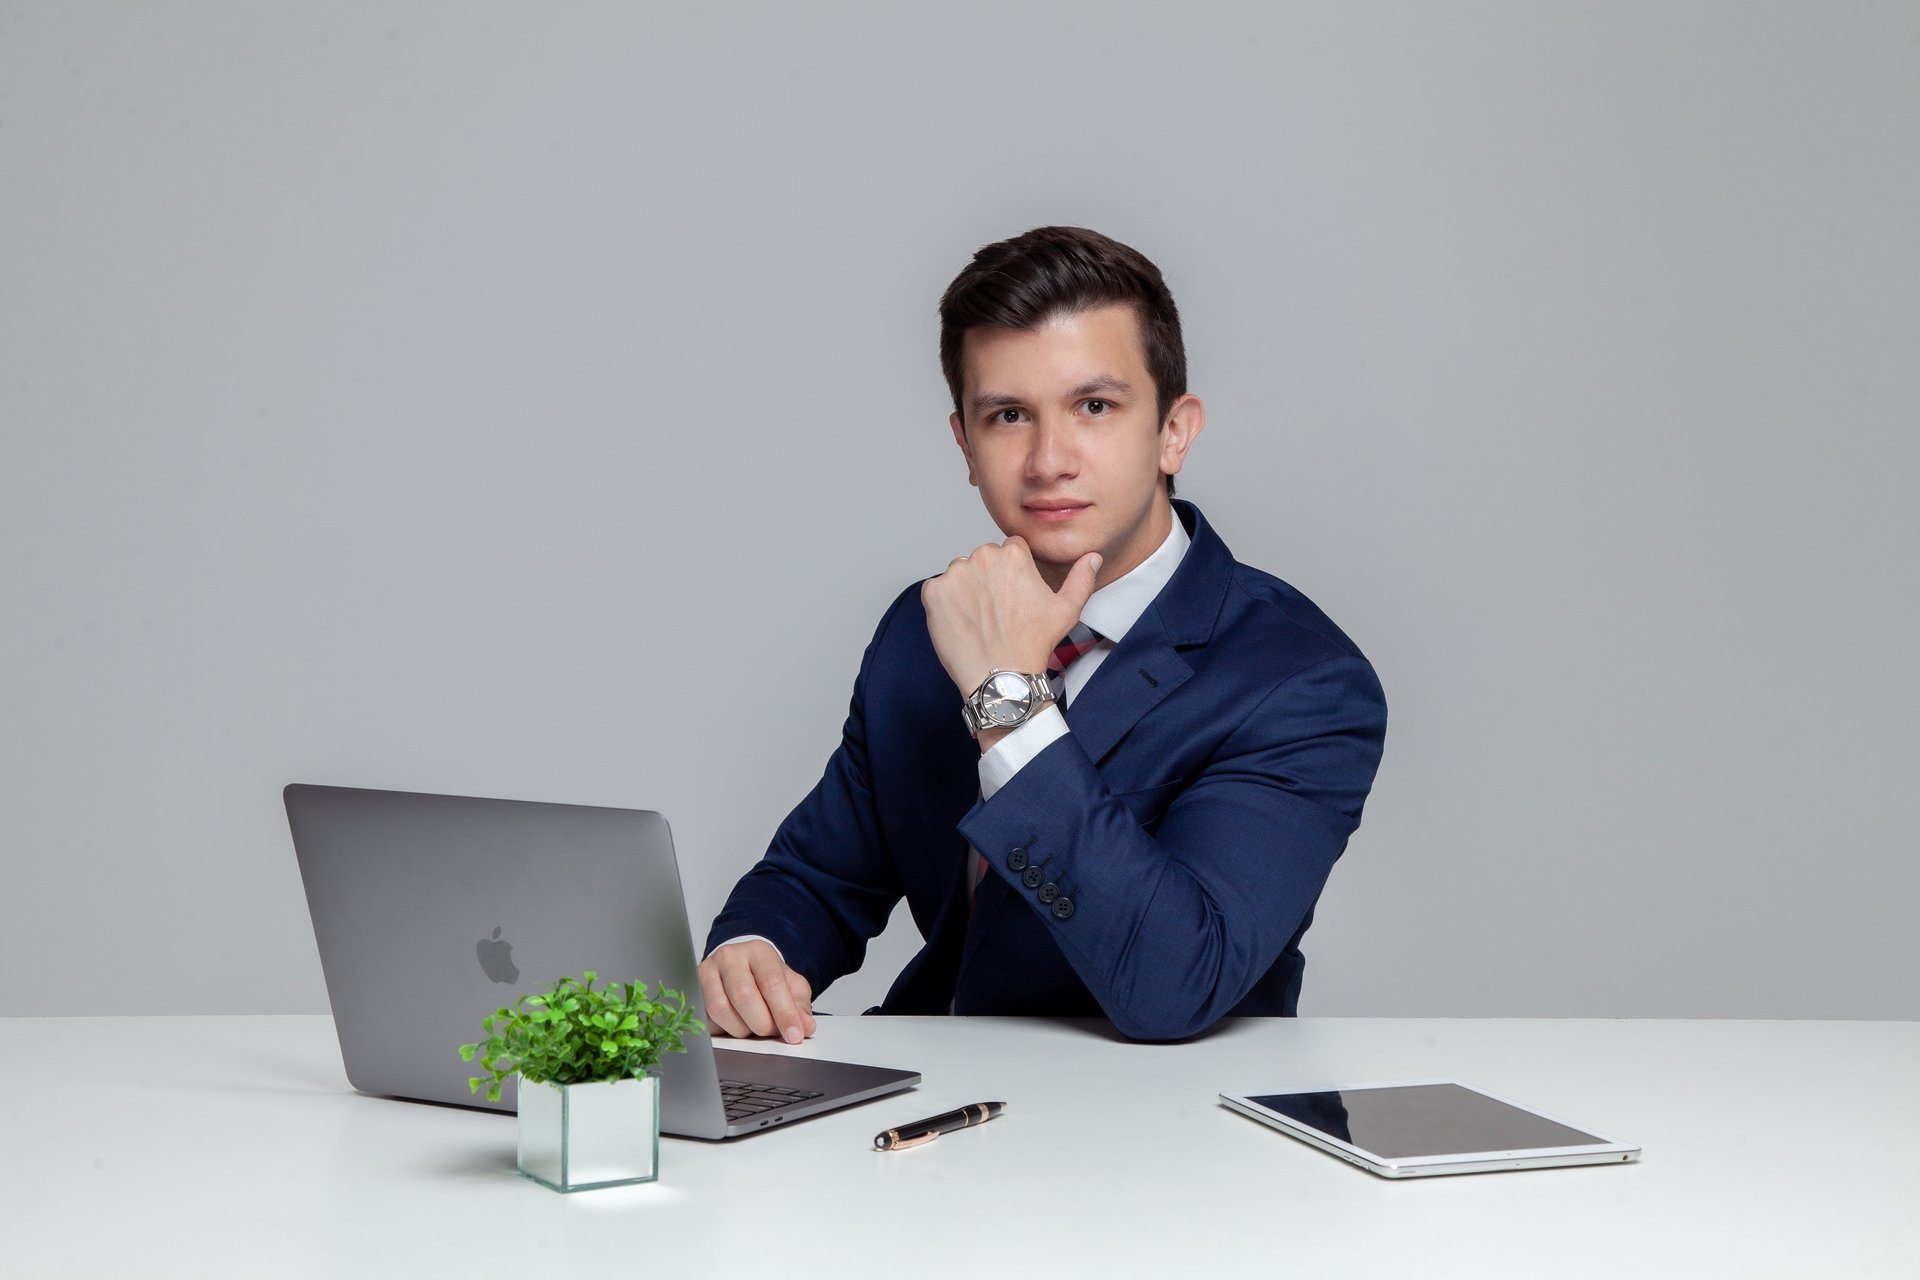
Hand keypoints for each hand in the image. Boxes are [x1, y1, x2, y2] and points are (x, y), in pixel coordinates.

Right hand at [697, 940, 816, 1043]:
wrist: (741, 966)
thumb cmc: (766, 977)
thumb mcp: (791, 986)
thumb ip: (800, 1007)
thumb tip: (804, 1026)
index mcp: (759, 952)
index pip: (772, 982)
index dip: (784, 1012)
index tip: (794, 1034)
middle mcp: (730, 957)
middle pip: (743, 995)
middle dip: (762, 1023)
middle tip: (771, 1032)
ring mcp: (708, 972)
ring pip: (721, 1009)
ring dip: (741, 1029)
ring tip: (753, 1027)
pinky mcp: (694, 990)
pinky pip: (707, 1018)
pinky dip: (724, 1030)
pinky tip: (736, 1025)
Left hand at [921, 537, 1100, 697]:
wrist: (1000, 677)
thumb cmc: (1033, 644)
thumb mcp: (1066, 610)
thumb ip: (1081, 578)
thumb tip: (1091, 557)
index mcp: (1011, 555)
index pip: (1009, 550)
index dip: (1014, 574)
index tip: (1014, 596)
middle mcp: (980, 558)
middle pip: (983, 560)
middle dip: (989, 579)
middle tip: (998, 611)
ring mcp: (953, 575)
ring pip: (960, 574)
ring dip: (966, 589)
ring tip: (980, 619)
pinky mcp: (932, 593)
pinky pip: (937, 590)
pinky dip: (945, 604)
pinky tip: (962, 623)